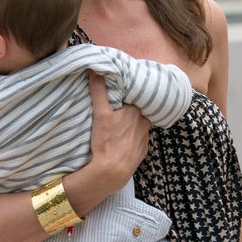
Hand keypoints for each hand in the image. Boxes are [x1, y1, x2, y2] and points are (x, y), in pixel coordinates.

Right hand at [88, 73, 150, 193]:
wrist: (112, 172)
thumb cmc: (106, 142)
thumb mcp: (100, 114)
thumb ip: (99, 90)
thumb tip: (95, 69)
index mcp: (137, 111)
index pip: (135, 96)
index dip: (127, 95)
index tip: (119, 95)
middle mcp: (146, 123)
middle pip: (138, 110)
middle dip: (129, 108)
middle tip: (117, 109)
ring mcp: (146, 138)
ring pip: (140, 125)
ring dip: (132, 123)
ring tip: (120, 125)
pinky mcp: (143, 151)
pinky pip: (139, 139)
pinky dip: (133, 137)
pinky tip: (123, 140)